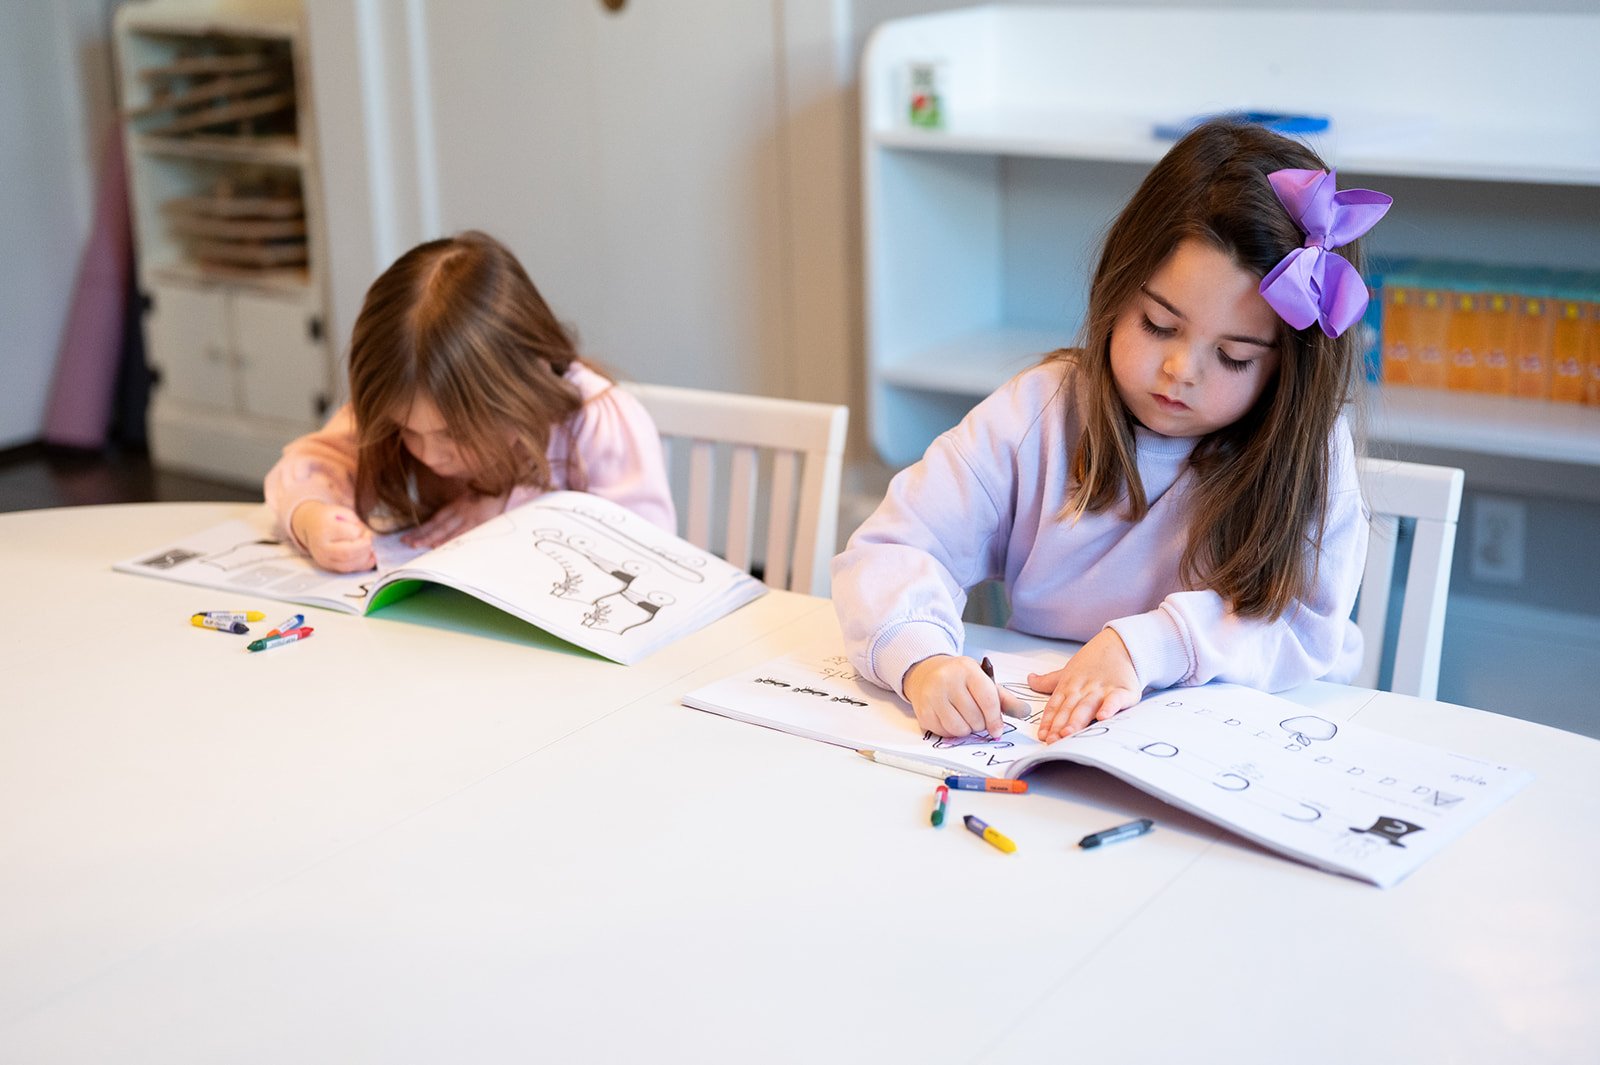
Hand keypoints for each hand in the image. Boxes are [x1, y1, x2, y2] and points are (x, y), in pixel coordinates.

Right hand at [292, 501, 375, 572]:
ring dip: (364, 558)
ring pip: (347, 565)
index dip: (362, 533)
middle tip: (369, 540)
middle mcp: (321, 545)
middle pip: (347, 553)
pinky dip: (361, 566)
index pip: (349, 534)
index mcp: (324, 528)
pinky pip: (346, 570)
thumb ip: (355, 521)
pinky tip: (369, 558)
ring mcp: (323, 558)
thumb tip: (366, 536)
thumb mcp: (341, 511)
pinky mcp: (327, 565)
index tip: (366, 531)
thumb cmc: (328, 517)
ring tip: (368, 549)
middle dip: (365, 548)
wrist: (309, 525)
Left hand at [400, 491, 508, 548]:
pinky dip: (450, 539)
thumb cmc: (490, 492)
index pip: (435, 519)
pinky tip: (439, 545)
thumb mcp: (473, 498)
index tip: (407, 537)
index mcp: (457, 505)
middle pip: (437, 525)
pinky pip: (462, 532)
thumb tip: (447, 522)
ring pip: (446, 529)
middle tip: (406, 542)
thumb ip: (461, 507)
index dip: (421, 529)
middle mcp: (460, 510)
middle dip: (421, 535)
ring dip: (430, 538)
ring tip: (416, 545)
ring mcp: (469, 516)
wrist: (505, 480)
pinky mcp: (480, 520)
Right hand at [903, 654, 1030, 738]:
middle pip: (974, 718)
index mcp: (967, 669)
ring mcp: (932, 695)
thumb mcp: (984, 681)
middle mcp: (947, 680)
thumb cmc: (960, 679)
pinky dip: (952, 732)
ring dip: (966, 730)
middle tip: (977, 718)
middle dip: (980, 724)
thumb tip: (1026, 712)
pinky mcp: (923, 711)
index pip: (987, 700)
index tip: (997, 731)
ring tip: (965, 719)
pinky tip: (951, 719)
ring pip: (959, 729)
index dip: (995, 720)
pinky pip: (944, 733)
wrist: (927, 673)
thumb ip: (1005, 698)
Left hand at [1032, 629, 1142, 742]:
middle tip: (1052, 740)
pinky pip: (1115, 699)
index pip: (1056, 705)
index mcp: (1069, 685)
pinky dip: (1110, 707)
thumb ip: (1049, 681)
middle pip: (1069, 709)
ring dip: (1077, 720)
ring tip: (1068, 733)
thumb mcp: (1069, 671)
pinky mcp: (1123, 690)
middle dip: (1059, 725)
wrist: (1121, 644)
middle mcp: (1084, 688)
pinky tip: (1103, 717)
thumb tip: (1029, 679)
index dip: (1048, 721)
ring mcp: (1103, 689)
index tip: (1042, 735)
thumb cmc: (1094, 661)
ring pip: (1088, 706)